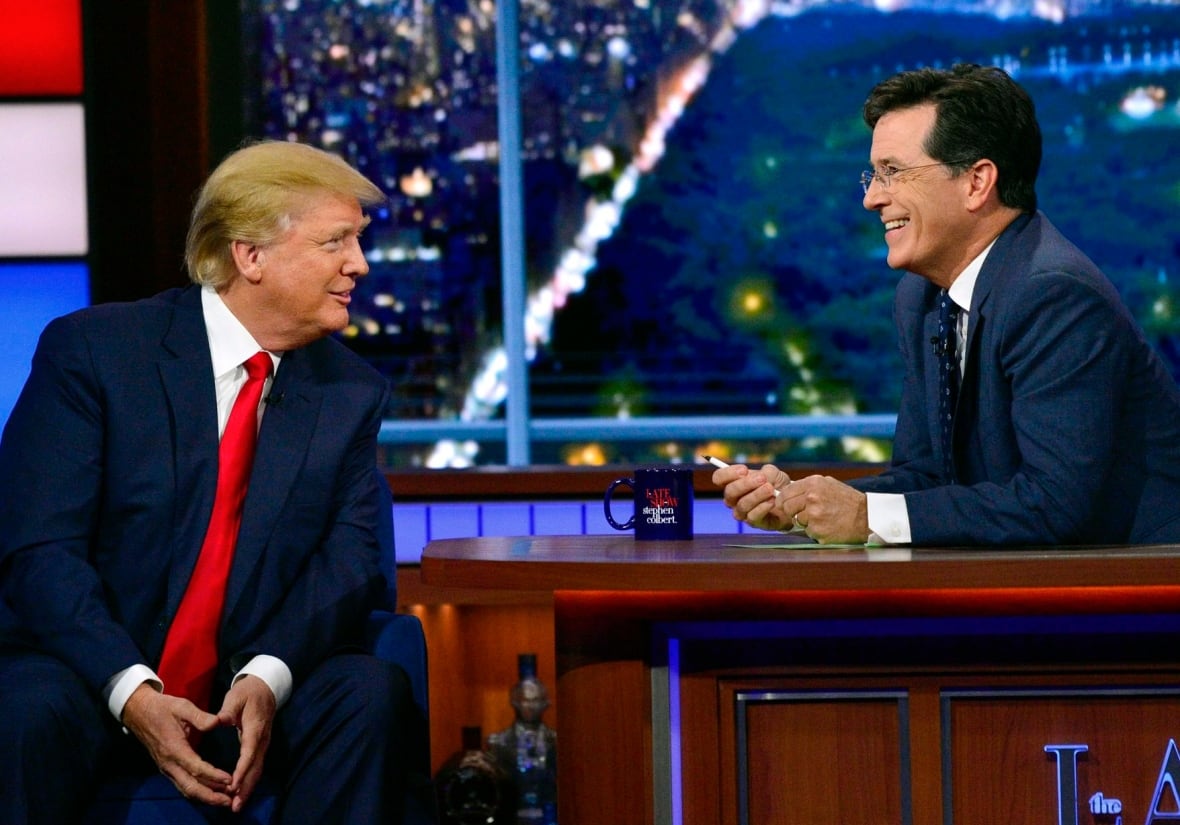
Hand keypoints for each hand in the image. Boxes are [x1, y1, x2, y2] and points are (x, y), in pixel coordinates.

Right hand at [121, 683, 232, 806]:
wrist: (139, 712)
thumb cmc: (163, 708)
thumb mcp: (182, 706)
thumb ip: (200, 716)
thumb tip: (218, 722)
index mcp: (174, 748)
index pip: (196, 768)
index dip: (214, 776)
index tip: (230, 780)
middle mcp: (169, 763)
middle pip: (190, 787)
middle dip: (211, 796)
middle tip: (230, 801)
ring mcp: (167, 768)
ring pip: (186, 789)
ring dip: (205, 797)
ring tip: (225, 800)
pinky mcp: (168, 769)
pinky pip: (183, 785)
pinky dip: (198, 792)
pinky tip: (211, 792)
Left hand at [216, 674, 276, 812]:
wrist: (264, 688)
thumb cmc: (248, 692)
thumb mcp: (236, 696)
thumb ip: (228, 709)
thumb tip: (221, 720)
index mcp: (255, 728)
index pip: (249, 752)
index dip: (242, 769)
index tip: (233, 784)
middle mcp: (262, 740)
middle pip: (256, 767)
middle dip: (246, 787)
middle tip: (235, 805)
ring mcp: (263, 744)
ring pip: (257, 770)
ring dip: (248, 788)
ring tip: (237, 805)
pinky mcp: (260, 747)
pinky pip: (256, 767)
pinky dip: (249, 782)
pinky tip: (240, 792)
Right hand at [712, 462, 793, 531]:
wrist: (789, 501)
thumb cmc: (777, 485)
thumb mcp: (774, 473)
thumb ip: (767, 472)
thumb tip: (761, 476)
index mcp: (733, 483)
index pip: (719, 478)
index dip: (728, 473)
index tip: (744, 470)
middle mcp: (733, 499)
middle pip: (729, 492)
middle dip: (746, 484)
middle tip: (762, 479)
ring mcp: (742, 512)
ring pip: (742, 505)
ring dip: (757, 495)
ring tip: (770, 489)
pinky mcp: (753, 523)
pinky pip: (752, 516)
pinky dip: (763, 507)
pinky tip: (772, 501)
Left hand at [781, 475, 869, 543]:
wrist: (866, 516)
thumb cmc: (847, 500)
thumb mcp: (828, 484)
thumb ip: (808, 486)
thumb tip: (787, 490)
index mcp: (813, 484)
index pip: (785, 493)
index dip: (783, 500)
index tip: (784, 505)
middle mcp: (811, 498)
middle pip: (787, 507)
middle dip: (793, 512)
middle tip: (806, 513)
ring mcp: (814, 515)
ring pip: (797, 520)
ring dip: (806, 522)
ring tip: (822, 519)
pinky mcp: (818, 530)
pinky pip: (808, 532)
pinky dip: (815, 531)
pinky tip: (828, 526)